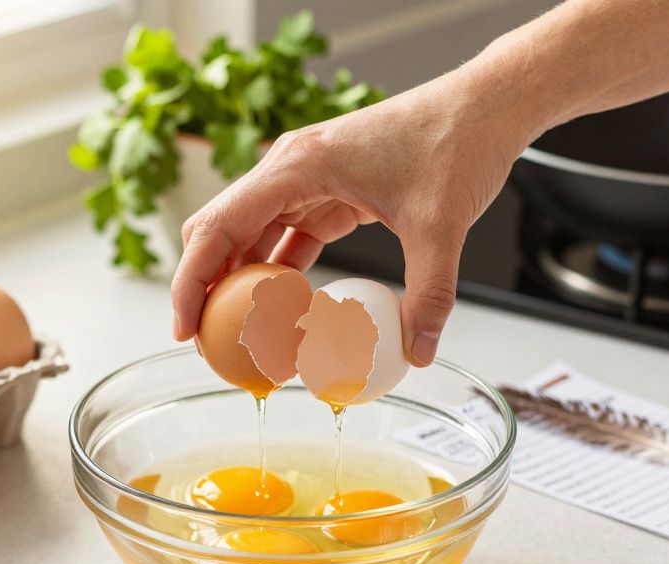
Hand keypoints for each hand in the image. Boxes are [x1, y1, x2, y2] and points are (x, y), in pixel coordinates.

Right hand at [170, 64, 544, 365]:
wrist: (483, 106)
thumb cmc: (457, 141)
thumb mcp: (441, 226)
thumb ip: (429, 294)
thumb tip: (418, 352)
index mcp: (299, 165)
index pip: (219, 226)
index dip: (192, 281)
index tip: (185, 328)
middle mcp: (291, 168)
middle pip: (220, 231)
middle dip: (204, 289)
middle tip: (207, 344)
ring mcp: (306, 179)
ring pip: (248, 236)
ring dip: (239, 285)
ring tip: (238, 338)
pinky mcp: (327, 191)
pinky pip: (284, 237)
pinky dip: (276, 275)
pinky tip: (281, 312)